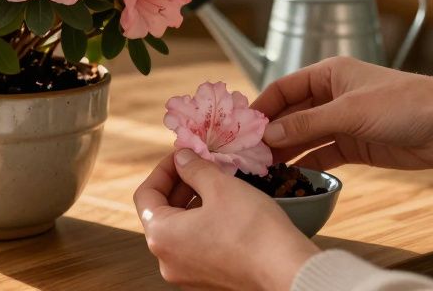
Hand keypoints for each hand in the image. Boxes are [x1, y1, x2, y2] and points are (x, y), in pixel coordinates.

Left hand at [134, 150, 317, 290]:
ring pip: (181, 230)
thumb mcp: (220, 186)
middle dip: (180, 185)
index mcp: (160, 237)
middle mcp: (166, 261)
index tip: (181, 155)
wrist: (287, 272)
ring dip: (193, 203)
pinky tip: (226, 208)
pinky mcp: (208, 281)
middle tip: (200, 164)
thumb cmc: (252, 229)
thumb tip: (182, 159)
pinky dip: (205, 224)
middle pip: (161, 213)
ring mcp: (187, 275)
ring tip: (216, 183)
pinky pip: (197, 246)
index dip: (163, 169)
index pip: (145, 194)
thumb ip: (194, 168)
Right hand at [252, 56, 432, 181]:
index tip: (241, 127)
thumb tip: (269, 135)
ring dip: (285, 151)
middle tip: (246, 152)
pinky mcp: (355, 146)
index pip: (284, 88)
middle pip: (291, 114)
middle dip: (270, 132)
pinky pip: (322, 155)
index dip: (262, 106)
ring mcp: (344, 122)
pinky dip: (306, 164)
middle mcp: (333, 96)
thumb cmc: (405, 104)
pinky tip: (289, 176)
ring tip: (261, 168)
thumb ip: (307, 125)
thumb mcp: (349, 112)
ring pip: (304, 137)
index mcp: (330, 73)